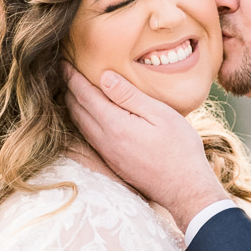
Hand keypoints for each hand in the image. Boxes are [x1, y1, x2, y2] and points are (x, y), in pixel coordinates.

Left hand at [65, 64, 224, 227]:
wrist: (185, 188)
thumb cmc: (179, 148)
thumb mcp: (160, 114)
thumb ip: (130, 96)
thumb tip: (104, 77)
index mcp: (115, 125)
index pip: (85, 95)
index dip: (73, 77)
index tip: (65, 62)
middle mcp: (104, 140)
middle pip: (77, 110)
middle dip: (69, 89)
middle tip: (66, 71)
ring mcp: (107, 153)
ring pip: (80, 124)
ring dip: (74, 105)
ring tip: (73, 89)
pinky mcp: (112, 162)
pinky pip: (88, 136)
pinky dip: (82, 120)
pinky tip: (89, 114)